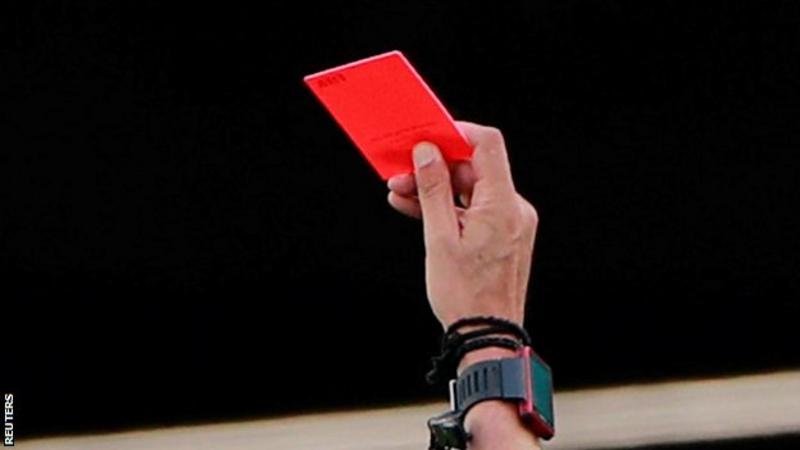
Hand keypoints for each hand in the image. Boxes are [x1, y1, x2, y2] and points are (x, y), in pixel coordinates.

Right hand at [386, 122, 538, 328]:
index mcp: (503, 205)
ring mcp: (509, 223)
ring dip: (436, 190)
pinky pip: (473, 211)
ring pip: (470, 191)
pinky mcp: (501, 236)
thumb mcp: (440, 239)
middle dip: (435, 168)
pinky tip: (416, 209)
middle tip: (400, 174)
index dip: (457, 133)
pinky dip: (447, 209)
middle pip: (474, 170)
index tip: (429, 135)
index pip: (487, 146)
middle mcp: (513, 210)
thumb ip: (433, 191)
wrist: (487, 336)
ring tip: (400, 194)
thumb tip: (427, 153)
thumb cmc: (465, 295)